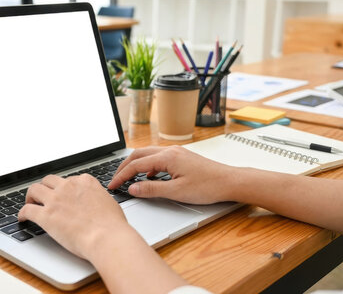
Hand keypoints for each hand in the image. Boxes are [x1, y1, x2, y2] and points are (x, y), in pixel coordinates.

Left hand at [18, 174, 134, 259]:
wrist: (107, 237)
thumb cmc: (112, 225)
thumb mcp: (109, 202)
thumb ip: (97, 198)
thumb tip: (96, 203)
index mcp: (85, 182)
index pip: (68, 179)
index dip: (63, 187)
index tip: (61, 194)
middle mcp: (68, 187)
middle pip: (48, 180)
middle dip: (45, 188)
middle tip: (42, 196)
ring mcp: (55, 200)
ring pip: (34, 189)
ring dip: (30, 196)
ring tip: (30, 203)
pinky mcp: (46, 215)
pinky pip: (27, 210)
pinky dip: (22, 213)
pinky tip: (22, 218)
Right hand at [108, 146, 236, 203]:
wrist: (229, 182)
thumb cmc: (208, 186)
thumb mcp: (176, 192)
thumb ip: (152, 189)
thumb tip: (133, 188)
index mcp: (167, 157)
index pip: (136, 165)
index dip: (121, 175)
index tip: (112, 185)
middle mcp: (170, 151)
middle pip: (139, 155)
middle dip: (124, 167)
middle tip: (115, 179)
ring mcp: (176, 152)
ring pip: (148, 155)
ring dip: (136, 165)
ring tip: (128, 177)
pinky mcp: (181, 157)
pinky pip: (158, 158)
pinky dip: (148, 166)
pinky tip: (149, 177)